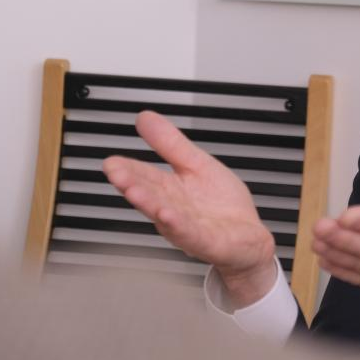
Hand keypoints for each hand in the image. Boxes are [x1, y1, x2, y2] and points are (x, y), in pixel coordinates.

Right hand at [103, 111, 275, 305]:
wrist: (248, 236)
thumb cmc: (221, 204)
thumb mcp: (196, 164)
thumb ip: (170, 143)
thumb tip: (145, 118)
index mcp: (170, 190)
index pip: (144, 176)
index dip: (127, 169)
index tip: (111, 162)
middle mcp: (173, 209)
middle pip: (150, 195)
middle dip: (132, 184)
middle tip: (115, 173)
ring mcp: (188, 227)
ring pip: (165, 214)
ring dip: (149, 203)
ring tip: (134, 191)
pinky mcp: (206, 241)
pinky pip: (190, 232)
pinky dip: (178, 224)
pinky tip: (168, 215)